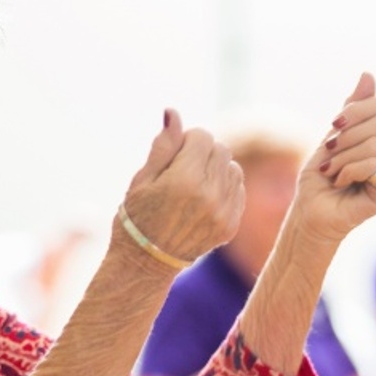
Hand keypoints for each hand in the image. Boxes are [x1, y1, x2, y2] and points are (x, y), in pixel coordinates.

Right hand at [115, 109, 245, 271]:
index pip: (203, 136)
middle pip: (221, 149)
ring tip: (193, 186)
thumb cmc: (137, 217)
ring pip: (233, 168)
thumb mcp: (143, 178)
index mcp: (184, 179)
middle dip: (203, 152)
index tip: (173, 155)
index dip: (186, 140)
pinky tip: (203, 200)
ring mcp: (223, 213)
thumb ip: (163, 144)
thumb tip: (173, 112)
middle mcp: (209, 195)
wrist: (145, 263)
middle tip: (182, 170)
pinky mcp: (230, 226)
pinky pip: (238, 191)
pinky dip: (224, 189)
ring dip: (216, 170)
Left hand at [290, 72, 375, 241]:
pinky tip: (340, 183)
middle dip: (347, 135)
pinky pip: (374, 164)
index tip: (333, 125)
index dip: (355, 110)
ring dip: (342, 157)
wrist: (309, 213)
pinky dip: (348, 170)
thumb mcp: (332, 136)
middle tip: (329, 154)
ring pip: (375, 144)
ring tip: (331, 173)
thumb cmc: (318, 179)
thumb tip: (368, 75)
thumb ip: (352, 109)